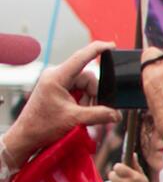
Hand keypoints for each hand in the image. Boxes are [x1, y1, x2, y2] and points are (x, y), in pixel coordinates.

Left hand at [0, 41, 117, 169]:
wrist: (28, 135)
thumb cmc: (42, 125)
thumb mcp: (74, 120)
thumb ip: (99, 115)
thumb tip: (116, 114)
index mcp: (57, 77)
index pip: (81, 58)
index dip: (98, 50)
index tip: (111, 45)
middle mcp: (56, 76)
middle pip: (88, 78)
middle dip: (94, 95)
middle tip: (92, 111)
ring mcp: (57, 83)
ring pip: (85, 86)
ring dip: (89, 101)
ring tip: (82, 115)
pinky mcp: (59, 90)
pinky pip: (79, 91)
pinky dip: (84, 102)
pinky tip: (79, 113)